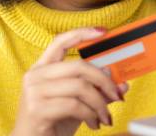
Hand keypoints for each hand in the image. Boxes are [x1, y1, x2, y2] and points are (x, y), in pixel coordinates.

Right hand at [10, 27, 129, 135]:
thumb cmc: (53, 124)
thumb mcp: (78, 104)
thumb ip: (96, 91)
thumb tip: (122, 83)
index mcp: (42, 68)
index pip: (59, 41)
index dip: (81, 33)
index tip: (103, 31)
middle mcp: (35, 76)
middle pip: (78, 66)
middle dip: (104, 80)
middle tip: (118, 95)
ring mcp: (33, 92)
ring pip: (80, 87)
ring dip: (100, 104)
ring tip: (105, 117)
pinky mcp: (37, 109)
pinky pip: (75, 105)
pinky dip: (91, 115)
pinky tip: (94, 124)